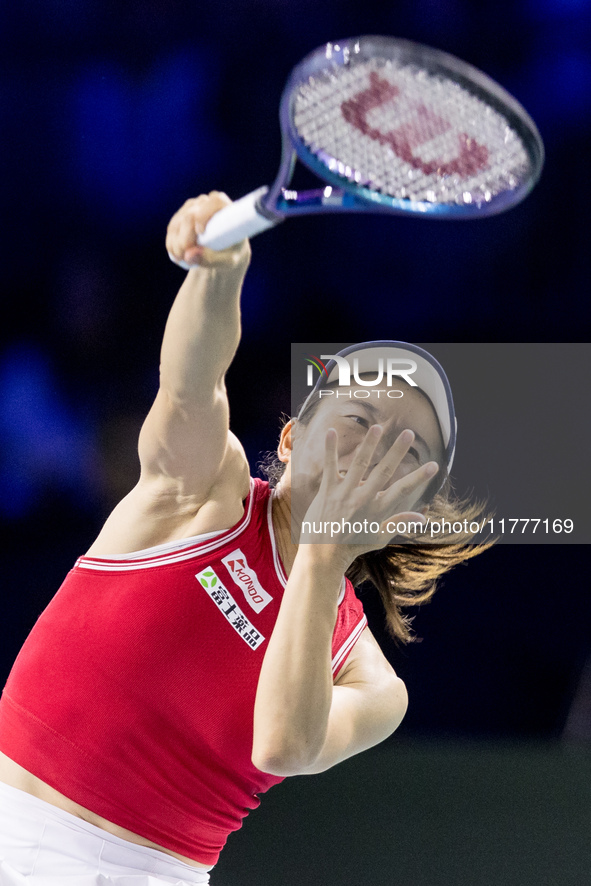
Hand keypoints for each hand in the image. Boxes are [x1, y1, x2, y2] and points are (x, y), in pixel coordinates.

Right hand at [166, 191, 250, 269]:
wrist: (224, 251)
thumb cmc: (231, 254)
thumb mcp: (227, 261)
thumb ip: (210, 259)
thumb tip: (188, 255)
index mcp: (225, 208)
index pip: (214, 202)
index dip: (203, 216)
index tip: (200, 233)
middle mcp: (207, 202)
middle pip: (190, 216)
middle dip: (184, 239)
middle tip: (185, 258)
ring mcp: (191, 207)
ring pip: (177, 223)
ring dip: (176, 244)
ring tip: (182, 260)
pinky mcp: (181, 215)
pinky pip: (172, 228)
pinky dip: (171, 244)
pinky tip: (176, 256)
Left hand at [299, 425, 437, 567]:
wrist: (324, 554)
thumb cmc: (354, 544)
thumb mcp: (380, 536)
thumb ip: (400, 522)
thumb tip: (423, 517)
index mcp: (379, 510)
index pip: (403, 489)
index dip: (420, 477)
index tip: (434, 464)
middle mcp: (363, 499)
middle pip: (384, 471)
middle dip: (397, 451)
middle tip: (408, 433)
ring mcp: (345, 493)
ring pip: (359, 464)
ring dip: (369, 444)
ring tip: (378, 427)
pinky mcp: (328, 490)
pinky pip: (330, 466)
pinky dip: (331, 449)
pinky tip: (331, 432)